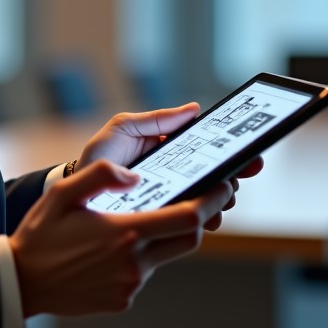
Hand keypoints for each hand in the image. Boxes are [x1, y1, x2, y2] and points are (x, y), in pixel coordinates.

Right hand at [8, 160, 234, 317]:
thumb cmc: (40, 234)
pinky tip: (111, 249)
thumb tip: (135, 175)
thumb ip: (100, 175)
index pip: (187, 217)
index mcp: (124, 232)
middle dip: (198, 218)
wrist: (21, 282)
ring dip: (161, 237)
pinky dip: (139, 257)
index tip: (224, 185)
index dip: (211, 200)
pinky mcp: (123, 300)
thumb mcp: (64, 194)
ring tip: (133, 222)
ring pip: (163, 255)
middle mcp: (134, 262)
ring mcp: (130, 285)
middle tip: (198, 199)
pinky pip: (143, 274)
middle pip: (188, 239)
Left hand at [74, 104, 264, 230]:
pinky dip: (201, 217)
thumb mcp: (124, 128)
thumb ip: (156, 120)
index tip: (249, 154)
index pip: (208, 148)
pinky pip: (188, 218)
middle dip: (232, 177)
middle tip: (235, 180)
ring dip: (220, 199)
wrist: (77, 190)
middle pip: (214, 174)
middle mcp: (176, 173)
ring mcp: (171, 196)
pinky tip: (206, 218)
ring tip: (222, 200)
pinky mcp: (162, 217)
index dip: (232, 150)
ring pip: (206, 198)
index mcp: (169, 149)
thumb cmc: (100, 156)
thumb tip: (194, 109)